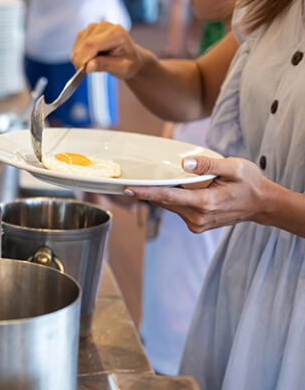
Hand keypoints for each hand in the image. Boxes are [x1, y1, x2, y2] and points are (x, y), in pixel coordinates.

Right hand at [71, 21, 146, 78]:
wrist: (129, 57)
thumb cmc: (128, 63)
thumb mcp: (122, 68)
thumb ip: (105, 65)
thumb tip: (88, 66)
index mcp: (117, 33)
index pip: (91, 44)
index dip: (83, 59)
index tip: (83, 71)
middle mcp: (105, 26)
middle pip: (83, 45)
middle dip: (81, 61)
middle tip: (88, 71)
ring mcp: (95, 26)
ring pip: (78, 46)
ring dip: (81, 59)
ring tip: (95, 63)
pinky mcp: (87, 30)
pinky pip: (76, 45)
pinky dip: (79, 55)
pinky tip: (90, 58)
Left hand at [124, 156, 273, 232]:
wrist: (262, 204)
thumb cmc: (249, 183)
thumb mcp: (234, 167)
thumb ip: (208, 165)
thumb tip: (184, 163)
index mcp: (204, 203)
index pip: (167, 197)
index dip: (145, 193)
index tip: (127, 189)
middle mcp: (197, 217)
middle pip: (165, 202)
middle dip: (149, 191)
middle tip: (132, 180)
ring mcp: (196, 224)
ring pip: (171, 206)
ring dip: (164, 194)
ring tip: (161, 181)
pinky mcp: (196, 226)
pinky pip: (179, 210)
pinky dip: (175, 200)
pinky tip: (181, 190)